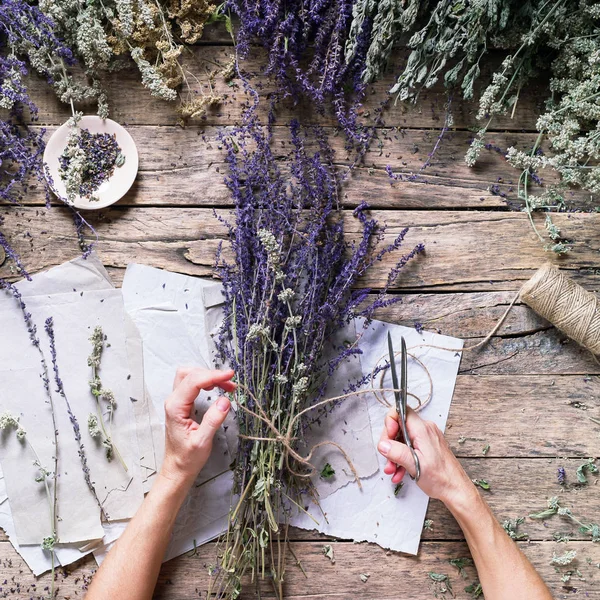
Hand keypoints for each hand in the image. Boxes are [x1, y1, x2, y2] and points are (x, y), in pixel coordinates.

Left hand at [160, 367, 235, 486]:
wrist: (177, 469)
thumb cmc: (187, 458)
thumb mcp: (202, 442)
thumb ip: (213, 420)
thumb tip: (225, 400)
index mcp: (175, 408)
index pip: (194, 381)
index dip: (213, 375)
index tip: (230, 375)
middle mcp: (173, 401)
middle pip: (189, 373)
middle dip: (211, 374)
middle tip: (229, 382)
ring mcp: (176, 402)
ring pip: (189, 376)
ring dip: (208, 376)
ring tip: (226, 385)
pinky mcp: (181, 404)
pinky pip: (191, 384)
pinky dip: (205, 382)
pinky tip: (215, 388)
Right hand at [378, 407, 473, 506]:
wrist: (456, 490)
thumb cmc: (441, 478)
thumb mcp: (414, 465)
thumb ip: (397, 452)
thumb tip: (383, 444)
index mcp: (422, 430)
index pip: (401, 410)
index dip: (390, 422)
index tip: (388, 438)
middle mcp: (425, 430)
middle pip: (399, 426)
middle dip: (389, 443)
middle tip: (388, 459)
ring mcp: (426, 438)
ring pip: (402, 438)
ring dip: (394, 454)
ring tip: (393, 470)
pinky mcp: (427, 446)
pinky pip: (409, 446)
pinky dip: (402, 457)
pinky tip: (400, 472)